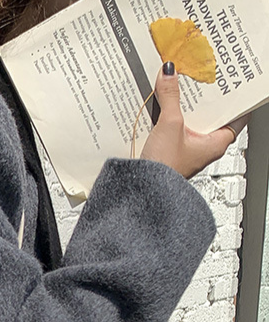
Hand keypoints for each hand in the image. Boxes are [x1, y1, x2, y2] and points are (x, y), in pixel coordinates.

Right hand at [140, 63, 248, 178]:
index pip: (236, 116)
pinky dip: (171, 120)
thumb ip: (170, 96)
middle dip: (205, 99)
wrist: (142, 189)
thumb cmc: (164, 168)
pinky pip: (175, 131)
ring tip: (179, 92)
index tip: (230, 83)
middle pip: (211, 116)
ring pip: (192, 123)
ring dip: (186, 109)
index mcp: (217, 143)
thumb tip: (169, 74)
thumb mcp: (170, 124)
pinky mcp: (171, 153)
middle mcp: (205, 149)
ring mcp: (188, 151)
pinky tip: (163, 111)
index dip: (234, 99)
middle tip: (201, 80)